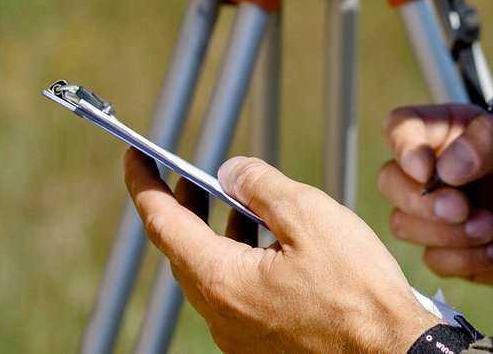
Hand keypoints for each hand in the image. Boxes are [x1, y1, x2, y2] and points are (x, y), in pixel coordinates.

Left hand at [125, 150, 433, 353]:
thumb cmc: (357, 292)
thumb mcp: (308, 215)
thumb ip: (261, 186)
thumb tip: (231, 172)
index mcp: (223, 281)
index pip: (163, 224)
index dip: (144, 185)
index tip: (135, 157)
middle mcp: (222, 316)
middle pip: (183, 250)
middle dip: (181, 206)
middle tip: (182, 172)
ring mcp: (241, 337)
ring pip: (210, 272)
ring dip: (213, 230)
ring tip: (233, 197)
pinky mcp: (263, 346)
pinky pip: (235, 293)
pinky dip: (238, 257)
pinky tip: (266, 238)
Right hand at [378, 104, 492, 291]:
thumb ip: (491, 140)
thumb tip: (446, 165)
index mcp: (454, 132)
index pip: (402, 127)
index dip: (403, 147)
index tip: (425, 170)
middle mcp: (439, 170)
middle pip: (391, 180)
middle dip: (424, 201)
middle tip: (464, 209)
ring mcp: (442, 213)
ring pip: (405, 223)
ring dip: (450, 233)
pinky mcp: (452, 251)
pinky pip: (434, 260)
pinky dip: (469, 258)